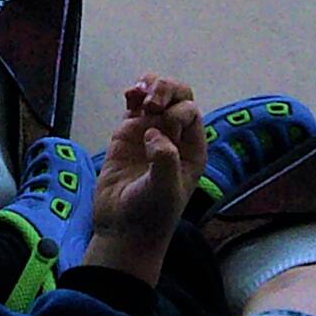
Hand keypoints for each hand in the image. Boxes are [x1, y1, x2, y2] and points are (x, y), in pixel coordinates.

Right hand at [79, 74, 206, 288]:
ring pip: (157, 93)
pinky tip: (129, 96)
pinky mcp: (128, 132)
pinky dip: (133, 93)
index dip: (176, 111)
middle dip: (166, 89)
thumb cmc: (150, 214)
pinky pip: (135, 103)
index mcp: (192, 150)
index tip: (161, 126)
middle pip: (179, 96)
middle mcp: (175, 137)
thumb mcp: (164, 190)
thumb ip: (164, 160)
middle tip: (151, 102)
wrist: (122, 229)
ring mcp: (150, 132)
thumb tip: (153, 132)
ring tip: (136, 95)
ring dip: (149, 86)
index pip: (190, 112)